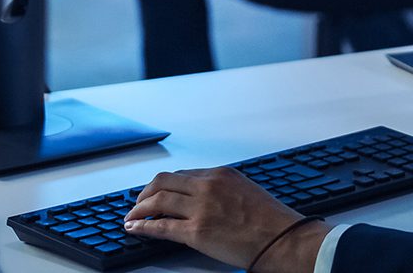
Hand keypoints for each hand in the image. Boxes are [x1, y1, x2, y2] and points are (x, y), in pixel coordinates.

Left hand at [123, 166, 331, 271]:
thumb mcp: (244, 191)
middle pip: (163, 181)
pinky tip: (135, 229)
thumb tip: (202, 199)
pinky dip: (142, 226)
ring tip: (131, 217)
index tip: (155, 193)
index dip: (163, 185)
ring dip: (138, 209)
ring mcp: (201, 208)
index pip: (181, 175)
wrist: (281, 237)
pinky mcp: (196, 231)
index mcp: (220, 174)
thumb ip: (221, 190)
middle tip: (138, 202)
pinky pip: (161, 226)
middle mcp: (208, 186)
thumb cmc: (270, 220)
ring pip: (157, 201)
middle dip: (145, 192)